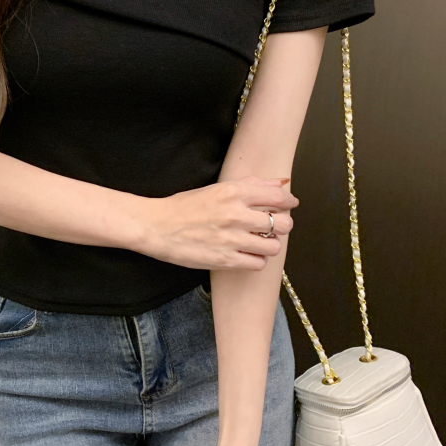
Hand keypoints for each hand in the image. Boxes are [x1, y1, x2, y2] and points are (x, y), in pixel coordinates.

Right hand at [138, 176, 297, 271]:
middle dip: (282, 225)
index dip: (289, 201)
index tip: (288, 205)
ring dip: (269, 244)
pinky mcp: (225, 260)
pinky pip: (258, 263)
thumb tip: (281, 181)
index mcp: (233, 192)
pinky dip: (256, 260)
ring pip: (274, 246)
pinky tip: (246, 254)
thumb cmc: (184, 207)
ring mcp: (231, 239)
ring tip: (258, 242)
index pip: (278, 196)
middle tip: (274, 226)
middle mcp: (235, 214)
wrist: (156, 227)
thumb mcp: (217, 188)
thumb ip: (251, 185)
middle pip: (282, 223)